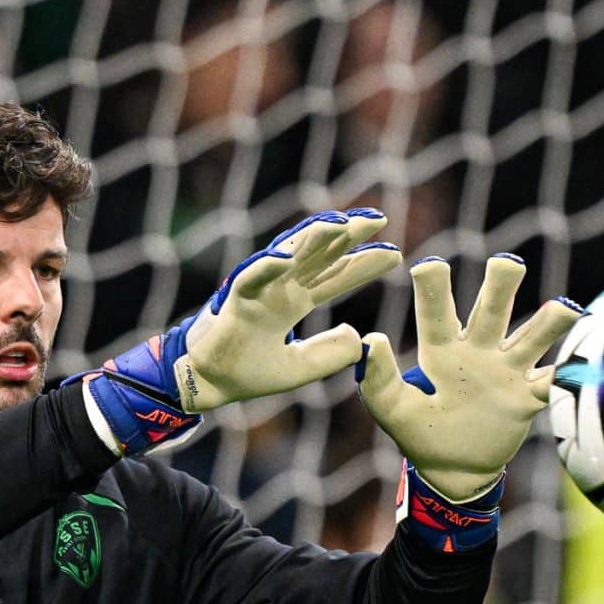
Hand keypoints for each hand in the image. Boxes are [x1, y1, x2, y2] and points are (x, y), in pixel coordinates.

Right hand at [79, 209, 402, 453]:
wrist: (208, 385)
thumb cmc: (246, 372)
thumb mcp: (299, 368)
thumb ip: (328, 354)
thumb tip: (359, 338)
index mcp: (293, 301)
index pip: (334, 276)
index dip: (363, 264)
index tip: (394, 253)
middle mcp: (278, 288)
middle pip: (318, 254)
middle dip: (347, 236)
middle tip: (379, 218)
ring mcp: (257, 289)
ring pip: (288, 253)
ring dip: (313, 237)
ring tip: (342, 223)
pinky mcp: (233, 299)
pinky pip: (250, 276)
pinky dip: (267, 265)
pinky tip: (287, 255)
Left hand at [356, 254, 583, 502]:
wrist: (454, 470)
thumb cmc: (421, 434)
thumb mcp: (393, 411)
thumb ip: (380, 380)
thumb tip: (371, 340)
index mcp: (442, 352)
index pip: (437, 315)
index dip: (433, 290)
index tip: (429, 266)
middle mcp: (479, 352)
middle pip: (492, 311)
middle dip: (500, 286)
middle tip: (507, 264)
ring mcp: (508, 372)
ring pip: (532, 338)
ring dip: (548, 323)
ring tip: (562, 308)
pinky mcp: (529, 398)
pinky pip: (552, 384)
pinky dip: (567, 375)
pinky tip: (581, 364)